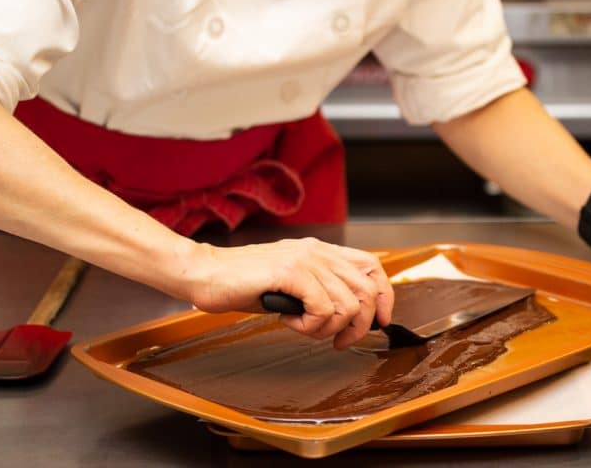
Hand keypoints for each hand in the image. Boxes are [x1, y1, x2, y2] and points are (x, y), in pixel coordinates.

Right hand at [185, 237, 393, 348]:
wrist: (206, 274)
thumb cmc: (244, 283)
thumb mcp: (291, 283)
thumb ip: (318, 288)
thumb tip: (348, 314)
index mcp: (320, 250)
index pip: (371, 267)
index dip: (384, 296)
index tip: (379, 322)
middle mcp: (317, 251)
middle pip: (366, 291)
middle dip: (358, 325)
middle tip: (337, 340)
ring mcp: (304, 259)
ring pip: (347, 305)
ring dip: (327, 328)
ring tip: (301, 326)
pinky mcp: (290, 272)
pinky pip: (323, 309)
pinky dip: (309, 325)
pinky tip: (288, 320)